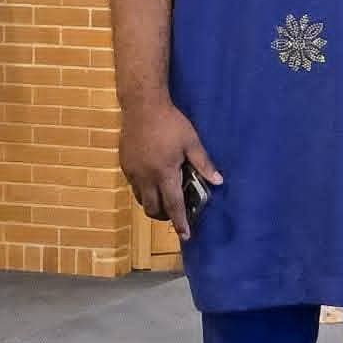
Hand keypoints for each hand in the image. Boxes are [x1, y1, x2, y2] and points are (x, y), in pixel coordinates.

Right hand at [120, 97, 221, 238]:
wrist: (142, 106)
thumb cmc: (171, 123)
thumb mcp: (191, 142)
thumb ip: (204, 163)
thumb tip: (218, 181)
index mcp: (165, 173)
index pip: (174, 205)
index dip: (180, 222)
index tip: (185, 236)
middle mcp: (146, 177)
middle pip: (153, 208)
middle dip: (164, 216)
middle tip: (175, 212)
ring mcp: (132, 172)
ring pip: (141, 199)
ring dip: (153, 204)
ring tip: (164, 196)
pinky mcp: (124, 165)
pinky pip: (133, 186)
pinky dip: (144, 190)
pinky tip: (152, 180)